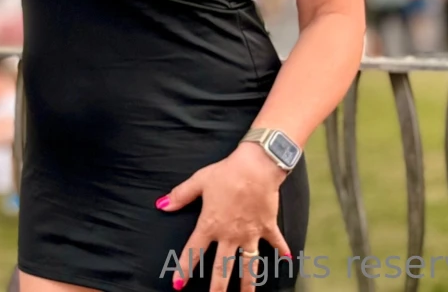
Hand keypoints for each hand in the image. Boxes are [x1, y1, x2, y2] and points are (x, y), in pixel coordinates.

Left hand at [158, 144, 291, 291]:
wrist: (256, 168)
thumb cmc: (226, 173)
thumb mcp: (199, 181)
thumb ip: (180, 196)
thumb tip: (161, 204)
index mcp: (210, 225)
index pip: (194, 251)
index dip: (184, 268)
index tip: (178, 285)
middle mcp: (230, 235)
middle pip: (223, 267)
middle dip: (218, 288)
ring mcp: (251, 234)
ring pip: (249, 265)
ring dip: (248, 283)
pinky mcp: (268, 227)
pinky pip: (276, 243)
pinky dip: (282, 251)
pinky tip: (286, 261)